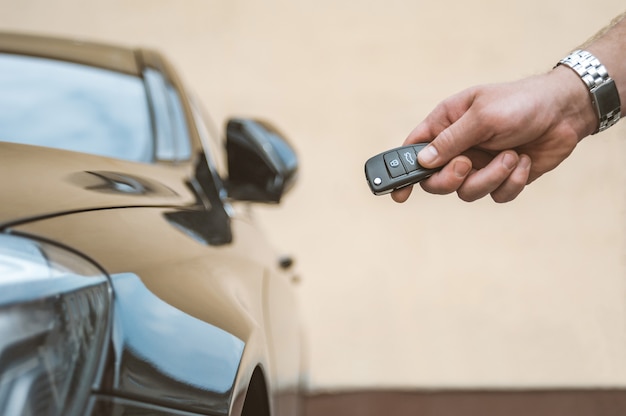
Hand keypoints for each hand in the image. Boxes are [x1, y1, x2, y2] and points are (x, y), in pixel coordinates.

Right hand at [392, 65, 596, 202]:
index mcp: (446, 124)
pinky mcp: (502, 178)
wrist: (566, 111)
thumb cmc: (522, 103)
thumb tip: (423, 162)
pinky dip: (512, 182)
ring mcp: (480, 165)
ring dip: (491, 177)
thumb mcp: (482, 116)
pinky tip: (524, 162)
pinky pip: (496, 196)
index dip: (401, 173)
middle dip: (452, 178)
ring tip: (511, 156)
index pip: (413, 151)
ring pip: (467, 192)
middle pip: (436, 181)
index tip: (399, 194)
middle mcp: (459, 147)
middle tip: (468, 164)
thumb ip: (450, 140)